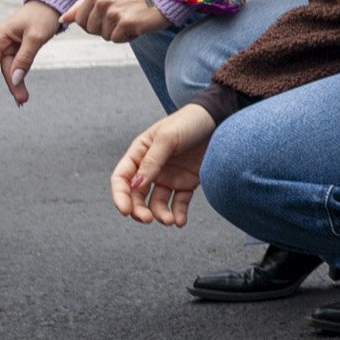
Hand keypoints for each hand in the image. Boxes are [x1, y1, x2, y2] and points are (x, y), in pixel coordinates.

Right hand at [0, 0, 65, 103]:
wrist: (52, 3)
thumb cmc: (42, 16)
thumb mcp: (36, 37)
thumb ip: (25, 58)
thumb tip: (16, 79)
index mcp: (0, 37)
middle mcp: (2, 41)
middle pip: (5, 68)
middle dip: (12, 84)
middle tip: (22, 101)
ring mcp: (10, 45)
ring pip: (12, 68)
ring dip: (18, 83)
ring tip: (23, 100)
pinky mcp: (19, 47)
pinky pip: (18, 64)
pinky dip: (21, 74)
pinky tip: (21, 87)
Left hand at [63, 0, 168, 44]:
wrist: (162, 1)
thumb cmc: (133, 2)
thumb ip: (82, 7)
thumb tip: (62, 19)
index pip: (79, 21)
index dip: (95, 24)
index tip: (111, 14)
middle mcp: (102, 0)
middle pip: (90, 30)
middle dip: (105, 29)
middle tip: (122, 17)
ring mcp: (113, 11)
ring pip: (104, 36)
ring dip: (118, 33)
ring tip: (130, 20)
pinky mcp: (125, 22)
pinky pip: (116, 40)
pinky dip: (127, 37)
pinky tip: (137, 26)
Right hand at [110, 104, 216, 227]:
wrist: (219, 118)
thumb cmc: (189, 121)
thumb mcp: (167, 137)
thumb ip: (152, 161)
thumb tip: (135, 186)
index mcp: (140, 153)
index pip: (122, 178)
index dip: (120, 196)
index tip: (125, 211)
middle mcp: (151, 168)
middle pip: (137, 196)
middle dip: (139, 210)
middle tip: (148, 219)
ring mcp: (169, 176)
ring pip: (158, 203)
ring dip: (161, 214)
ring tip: (170, 221)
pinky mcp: (187, 182)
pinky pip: (179, 203)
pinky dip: (179, 214)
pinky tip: (180, 221)